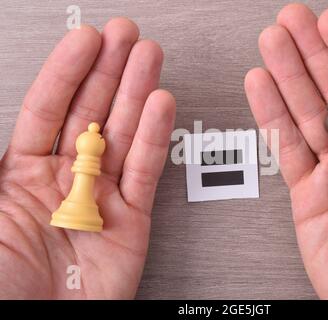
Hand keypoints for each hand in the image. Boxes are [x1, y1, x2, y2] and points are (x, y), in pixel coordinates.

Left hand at [0, 18, 174, 298]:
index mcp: (20, 177)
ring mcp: (101, 198)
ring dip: (136, 93)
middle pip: (90, 113)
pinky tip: (159, 105)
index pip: (47, 109)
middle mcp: (65, 181)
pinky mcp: (132, 221)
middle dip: (109, 70)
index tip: (86, 40)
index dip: (68, 72)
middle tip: (125, 37)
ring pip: (122, 134)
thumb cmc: (1, 288)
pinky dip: (153, 137)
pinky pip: (145, 172)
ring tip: (148, 58)